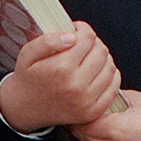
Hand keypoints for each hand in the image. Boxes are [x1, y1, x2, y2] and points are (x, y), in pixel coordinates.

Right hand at [0, 23, 121, 133]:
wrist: (25, 109)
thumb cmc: (28, 78)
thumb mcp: (28, 54)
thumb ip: (48, 41)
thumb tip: (72, 36)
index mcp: (60, 68)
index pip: (87, 38)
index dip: (83, 30)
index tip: (76, 31)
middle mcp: (76, 86)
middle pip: (101, 51)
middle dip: (93, 43)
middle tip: (81, 45)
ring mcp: (87, 101)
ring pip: (110, 66)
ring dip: (102, 58)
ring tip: (88, 58)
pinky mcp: (94, 111)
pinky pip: (114, 86)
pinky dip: (110, 75)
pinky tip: (97, 71)